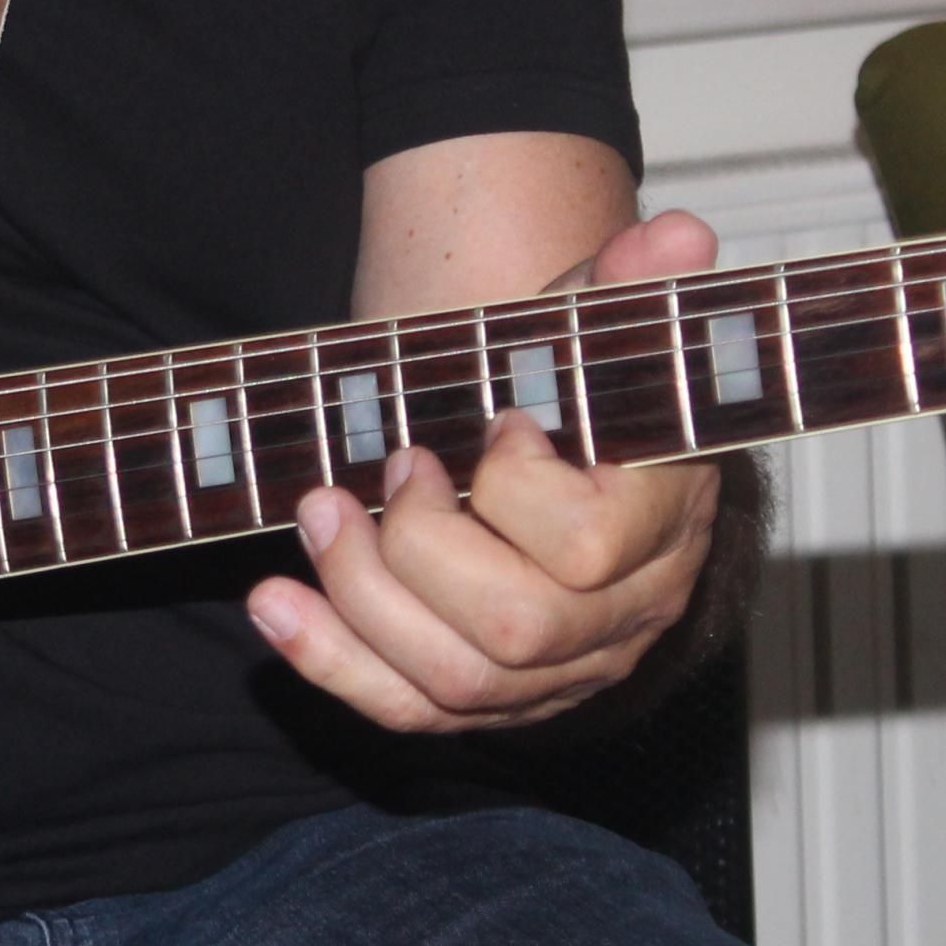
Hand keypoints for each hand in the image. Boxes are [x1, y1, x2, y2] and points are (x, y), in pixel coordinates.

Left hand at [246, 211, 728, 734]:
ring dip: (360, 596)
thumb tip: (673, 236)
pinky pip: (407, 710)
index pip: (583, 548)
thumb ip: (637, 286)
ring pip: (454, 679)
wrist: (573, 462)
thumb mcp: (606, 330)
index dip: (513, 489)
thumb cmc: (584, 396)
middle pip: (512, 628)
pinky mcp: (491, 699)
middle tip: (388, 466)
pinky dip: (326, 660)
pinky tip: (272, 603)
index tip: (494, 424)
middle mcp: (621, 619)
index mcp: (663, 530)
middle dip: (417, 548)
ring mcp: (557, 672)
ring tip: (316, 513)